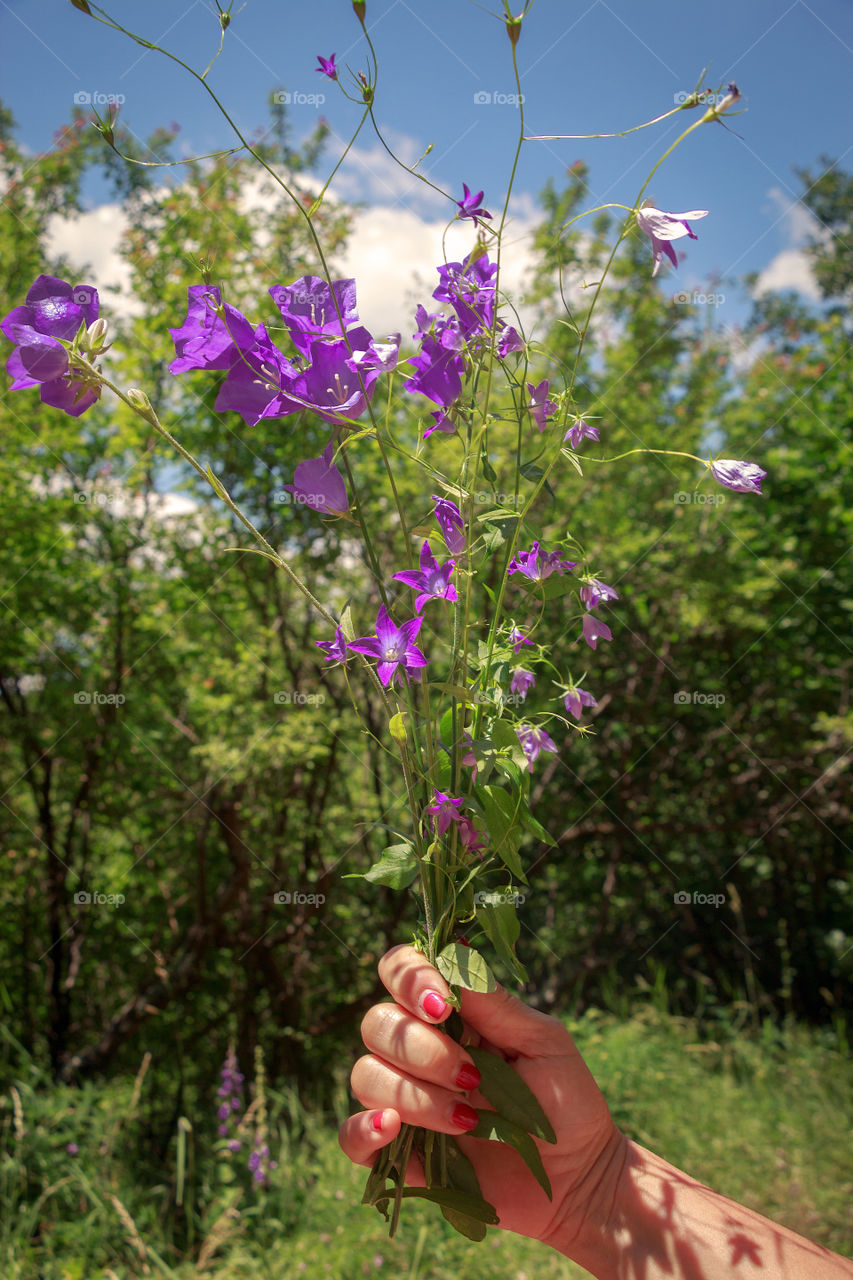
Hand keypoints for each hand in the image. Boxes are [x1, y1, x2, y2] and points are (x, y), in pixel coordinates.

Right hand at [338, 944, 623, 1252]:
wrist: (578, 1178)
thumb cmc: (566, 1100)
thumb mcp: (541, 1041)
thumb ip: (494, 1002)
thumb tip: (455, 947)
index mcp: (450, 1015)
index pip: (399, 971)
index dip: (409, 979)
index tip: (443, 1007)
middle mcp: (418, 1051)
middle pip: (377, 1024)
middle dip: (421, 1049)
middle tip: (472, 1077)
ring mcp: (405, 1101)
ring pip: (365, 1075)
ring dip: (414, 1095)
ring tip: (468, 1119)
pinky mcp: (399, 1153)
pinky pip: (350, 1135)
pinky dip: (364, 1128)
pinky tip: (394, 1129)